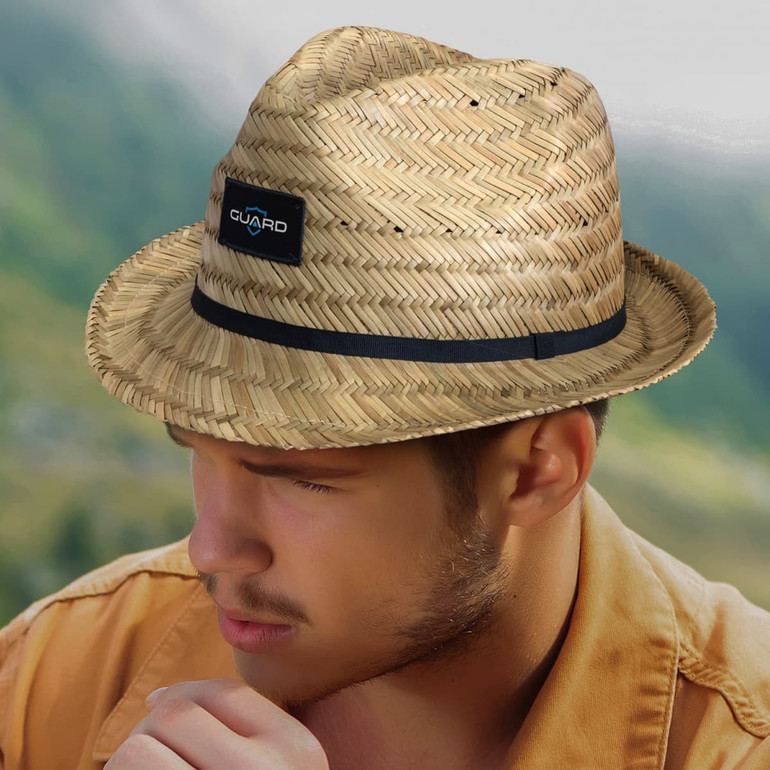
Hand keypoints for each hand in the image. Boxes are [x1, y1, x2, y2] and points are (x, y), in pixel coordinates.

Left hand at [105, 678, 328, 768]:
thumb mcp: (282, 769)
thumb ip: (248, 732)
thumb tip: (158, 697)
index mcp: (298, 749)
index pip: (223, 692)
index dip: (179, 693)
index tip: (154, 710)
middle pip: (176, 713)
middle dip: (149, 728)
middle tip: (142, 754)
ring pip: (140, 748)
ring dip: (128, 760)